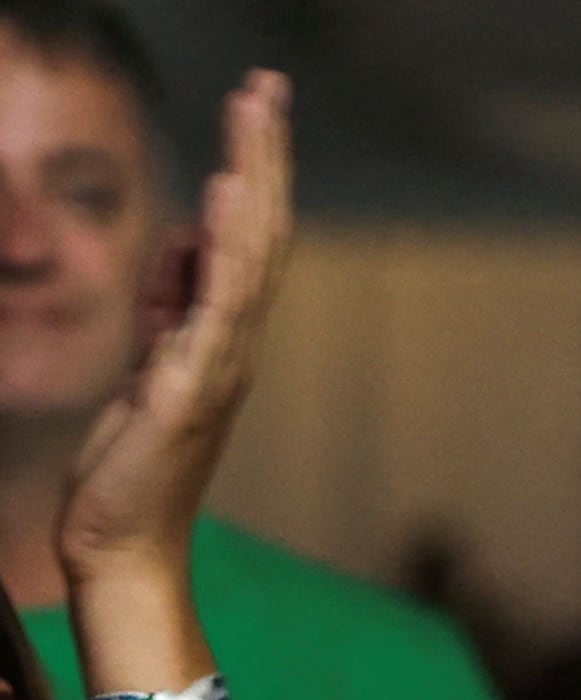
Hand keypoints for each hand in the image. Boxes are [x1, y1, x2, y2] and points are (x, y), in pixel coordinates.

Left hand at [53, 73, 289, 594]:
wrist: (126, 546)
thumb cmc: (135, 470)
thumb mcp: (146, 366)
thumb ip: (168, 304)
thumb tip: (185, 238)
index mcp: (220, 338)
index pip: (248, 239)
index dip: (256, 169)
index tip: (258, 107)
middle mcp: (233, 346)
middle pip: (260, 233)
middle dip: (264, 155)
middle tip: (268, 86)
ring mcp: (219, 366)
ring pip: (248, 257)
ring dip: (253, 181)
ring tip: (253, 116)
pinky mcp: (190, 387)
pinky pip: (216, 307)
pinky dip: (224, 250)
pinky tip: (225, 199)